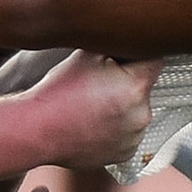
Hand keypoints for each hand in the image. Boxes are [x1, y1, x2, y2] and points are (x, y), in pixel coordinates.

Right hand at [31, 50, 159, 172]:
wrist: (38, 130)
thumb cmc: (58, 92)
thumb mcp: (87, 54)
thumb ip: (116, 45)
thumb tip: (131, 38)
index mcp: (136, 86)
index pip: (154, 61)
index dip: (137, 57)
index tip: (120, 60)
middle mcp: (141, 114)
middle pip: (144, 88)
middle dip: (127, 84)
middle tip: (98, 85)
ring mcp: (134, 137)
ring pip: (136, 112)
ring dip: (122, 107)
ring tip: (92, 106)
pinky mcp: (125, 153)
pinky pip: (128, 133)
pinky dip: (116, 128)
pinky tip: (93, 123)